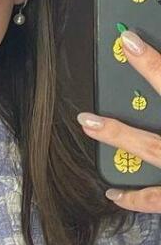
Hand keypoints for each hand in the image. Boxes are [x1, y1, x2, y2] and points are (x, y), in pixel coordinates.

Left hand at [79, 27, 160, 212]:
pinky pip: (158, 201)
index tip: (131, 44)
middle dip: (124, 115)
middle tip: (95, 99)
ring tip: (91, 124)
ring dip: (120, 139)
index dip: (154, 65)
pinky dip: (135, 198)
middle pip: (157, 133)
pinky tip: (113, 193)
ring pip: (153, 154)